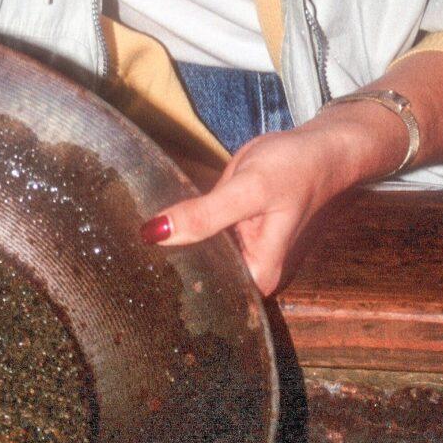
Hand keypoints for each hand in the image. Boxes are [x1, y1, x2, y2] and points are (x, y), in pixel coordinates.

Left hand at [141, 100, 409, 295]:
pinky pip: (200, 235)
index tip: (129, 275)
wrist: (322, 147)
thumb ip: (204, 215)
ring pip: (195, 257)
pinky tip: (154, 222)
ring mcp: (241, 252)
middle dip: (164, 267)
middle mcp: (249, 272)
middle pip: (197, 279)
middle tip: (119, 254)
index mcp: (257, 276)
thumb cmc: (296, 169)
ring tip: (125, 241)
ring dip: (169, 247)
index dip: (168, 287)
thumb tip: (154, 234)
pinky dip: (182, 228)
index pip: (204, 296)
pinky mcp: (233, 231)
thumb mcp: (248, 190)